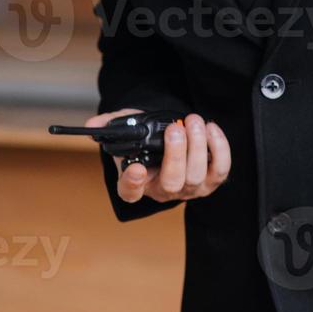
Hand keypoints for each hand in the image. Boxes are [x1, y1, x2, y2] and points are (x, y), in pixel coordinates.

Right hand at [87, 109, 229, 203]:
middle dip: (175, 154)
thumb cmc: (145, 138)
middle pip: (171, 181)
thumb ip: (108, 126)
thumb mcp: (124, 131)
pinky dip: (219, 148)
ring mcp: (189, 188)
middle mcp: (163, 191)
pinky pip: (220, 169)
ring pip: (196, 174)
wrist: (169, 139)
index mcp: (136, 184)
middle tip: (174, 128)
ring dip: (197, 145)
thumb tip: (93, 124)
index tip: (137, 168)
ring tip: (192, 120)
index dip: (133, 183)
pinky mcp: (211, 180)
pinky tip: (209, 127)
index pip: (130, 192)